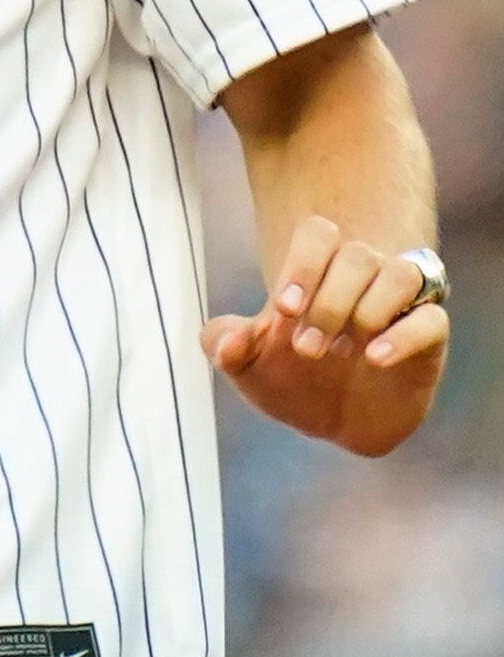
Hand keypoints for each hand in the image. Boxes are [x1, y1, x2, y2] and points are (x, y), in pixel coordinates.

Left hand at [206, 215, 448, 457]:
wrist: (333, 423)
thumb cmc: (290, 379)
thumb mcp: (245, 366)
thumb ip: (222, 345)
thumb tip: (228, 342)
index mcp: (319, 274)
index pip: (319, 233)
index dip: (303, 264)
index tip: (283, 309)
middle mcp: (364, 280)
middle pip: (358, 255)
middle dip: (327, 303)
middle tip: (304, 349)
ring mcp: (401, 306)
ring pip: (402, 273)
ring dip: (366, 311)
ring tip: (343, 351)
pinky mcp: (430, 340)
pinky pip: (433, 319)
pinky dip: (404, 335)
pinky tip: (374, 358)